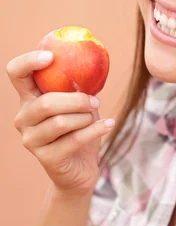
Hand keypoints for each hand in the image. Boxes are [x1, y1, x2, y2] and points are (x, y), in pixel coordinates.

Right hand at [6, 50, 114, 195]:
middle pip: (46, 103)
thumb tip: (94, 60)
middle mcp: (23, 118)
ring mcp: (31, 140)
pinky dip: (95, 130)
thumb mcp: (78, 103)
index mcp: (29, 98)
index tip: (50, 57)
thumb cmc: (79, 128)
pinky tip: (109, 124)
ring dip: (85, 118)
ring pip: (60, 122)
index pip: (16, 73)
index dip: (28, 62)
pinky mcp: (45, 158)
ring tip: (95, 117)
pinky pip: (74, 139)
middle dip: (77, 100)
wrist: (81, 168)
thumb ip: (78, 84)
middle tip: (95, 102)